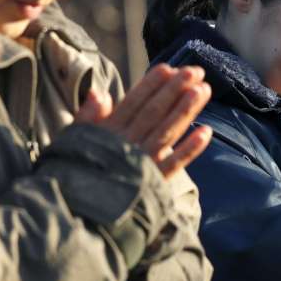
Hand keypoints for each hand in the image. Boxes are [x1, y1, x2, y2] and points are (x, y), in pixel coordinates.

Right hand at [76, 64, 212, 178]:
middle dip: (175, 90)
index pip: (133, 103)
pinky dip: (190, 149)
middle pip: (154, 113)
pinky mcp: (153, 183)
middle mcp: (126, 144)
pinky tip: (205, 132)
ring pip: (167, 133)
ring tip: (203, 91)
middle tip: (195, 71)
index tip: (168, 68)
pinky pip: (174, 164)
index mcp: (108, 132)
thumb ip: (88, 116)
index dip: (151, 85)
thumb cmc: (76, 171)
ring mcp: (141, 163)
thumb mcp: (75, 140)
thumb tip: (98, 92)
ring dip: (186, 112)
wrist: (78, 212)